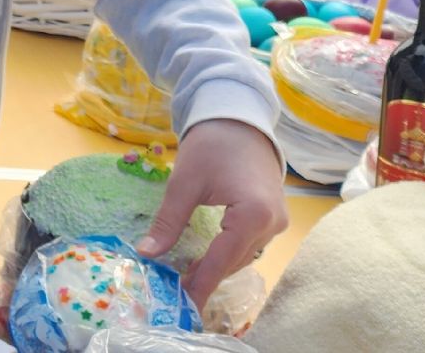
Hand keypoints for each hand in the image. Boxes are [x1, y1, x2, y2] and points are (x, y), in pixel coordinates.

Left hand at [139, 119, 288, 305]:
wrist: (239, 118)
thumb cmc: (211, 145)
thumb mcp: (184, 184)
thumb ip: (168, 222)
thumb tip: (147, 253)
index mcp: (253, 216)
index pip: (222, 260)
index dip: (200, 284)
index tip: (182, 305)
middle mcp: (272, 224)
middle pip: (234, 262)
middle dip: (205, 278)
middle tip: (174, 292)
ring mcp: (277, 222)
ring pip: (242, 256)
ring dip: (216, 267)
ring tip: (185, 278)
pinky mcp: (273, 217)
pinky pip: (249, 245)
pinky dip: (227, 254)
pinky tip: (205, 259)